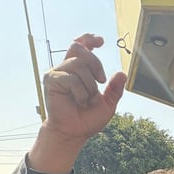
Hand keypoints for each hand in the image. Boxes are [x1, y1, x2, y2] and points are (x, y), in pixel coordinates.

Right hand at [29, 34, 126, 173]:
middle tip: (101, 81)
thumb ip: (115, 89)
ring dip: (89, 84)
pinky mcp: (51, 81)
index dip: (88, 39)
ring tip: (87, 99)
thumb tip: (122, 74)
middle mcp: (66, 68)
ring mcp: (57, 73)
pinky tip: (80, 102)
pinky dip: (80, 91)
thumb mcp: (107, 104)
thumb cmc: (87, 119)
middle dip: (95, 63)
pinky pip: (71, 78)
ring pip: (78, 65)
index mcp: (78, 70)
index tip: (100, 41)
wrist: (74, 133)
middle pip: (80, 49)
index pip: (80, 46)